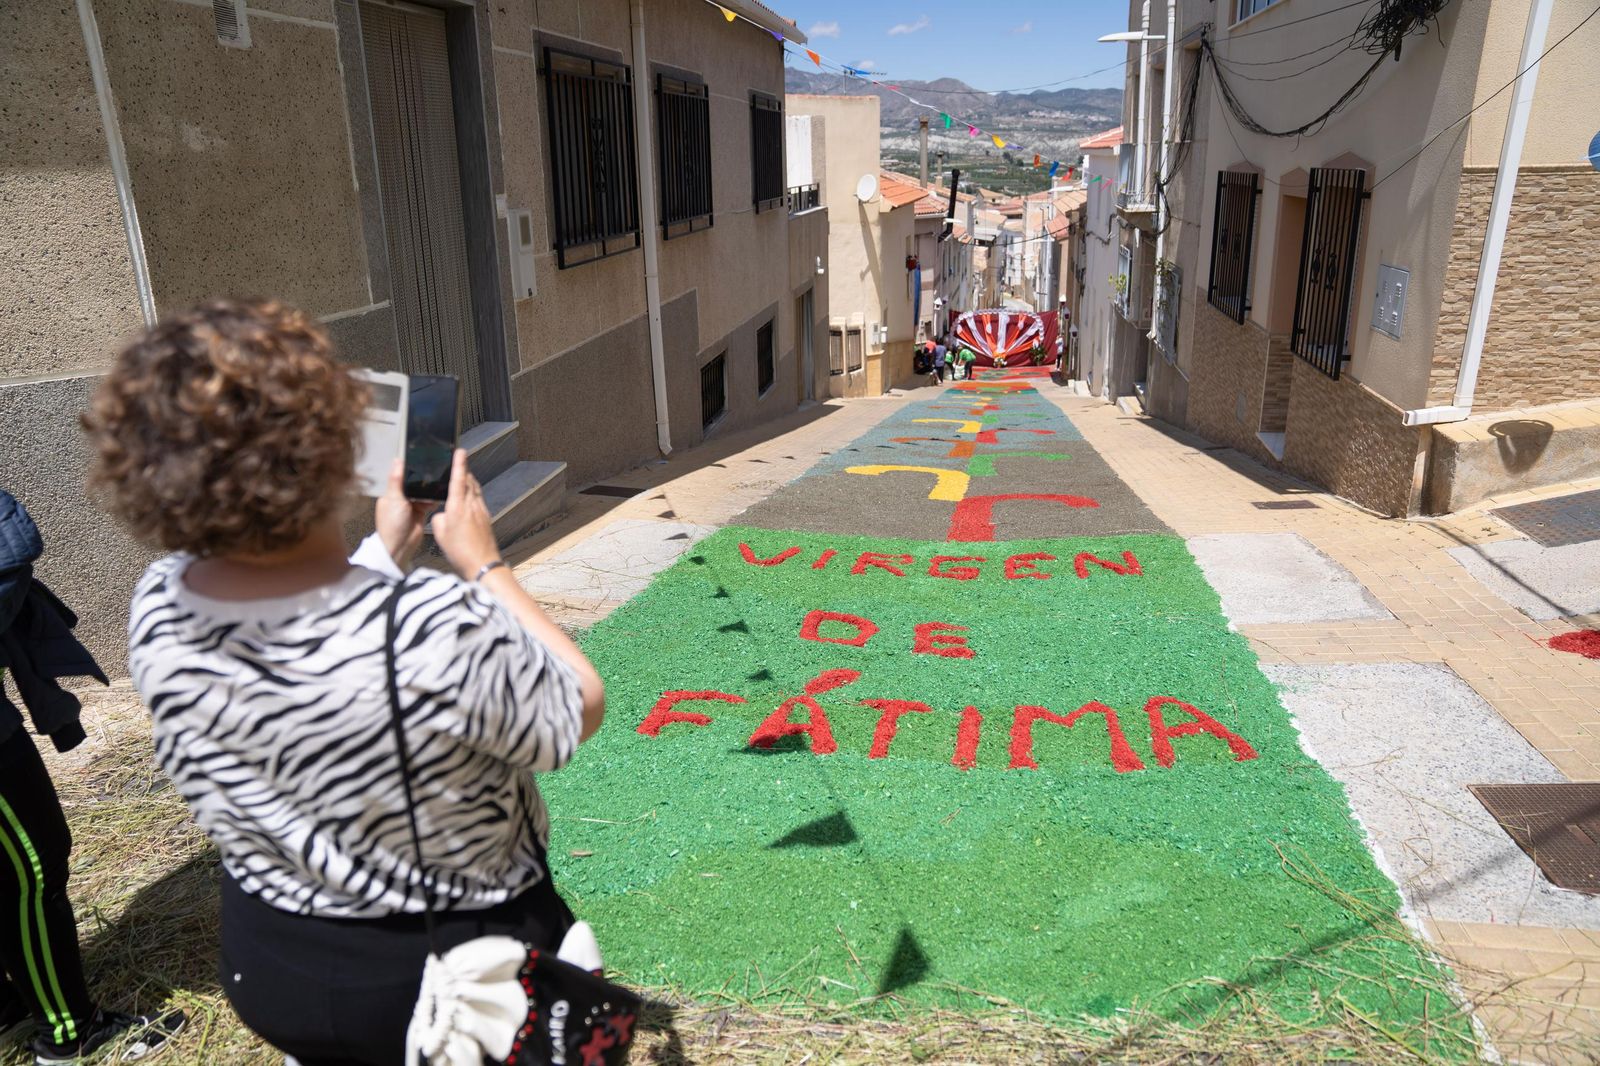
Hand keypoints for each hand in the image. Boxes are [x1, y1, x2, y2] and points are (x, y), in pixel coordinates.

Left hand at [375, 458, 430, 568]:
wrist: (400, 547)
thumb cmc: (391, 525)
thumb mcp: (393, 499)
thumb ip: (396, 480)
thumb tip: (397, 460)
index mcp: (391, 493)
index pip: (401, 476)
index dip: (409, 469)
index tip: (420, 460)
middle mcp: (401, 498)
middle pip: (414, 483)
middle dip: (422, 480)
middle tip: (432, 471)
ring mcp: (411, 506)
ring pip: (423, 492)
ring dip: (429, 490)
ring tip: (437, 483)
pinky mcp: (421, 512)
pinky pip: (429, 502)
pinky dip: (433, 500)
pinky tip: (437, 496)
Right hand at [431, 449, 500, 579]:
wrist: (483, 565)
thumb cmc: (460, 552)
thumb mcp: (440, 535)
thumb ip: (439, 518)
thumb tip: (443, 513)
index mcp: (458, 508)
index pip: (458, 479)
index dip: (459, 464)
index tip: (460, 451)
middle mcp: (472, 506)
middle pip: (469, 481)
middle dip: (464, 470)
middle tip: (458, 461)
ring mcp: (482, 512)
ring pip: (476, 490)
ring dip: (469, 481)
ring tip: (463, 477)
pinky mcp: (487, 519)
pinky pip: (479, 500)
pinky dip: (473, 494)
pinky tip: (470, 499)